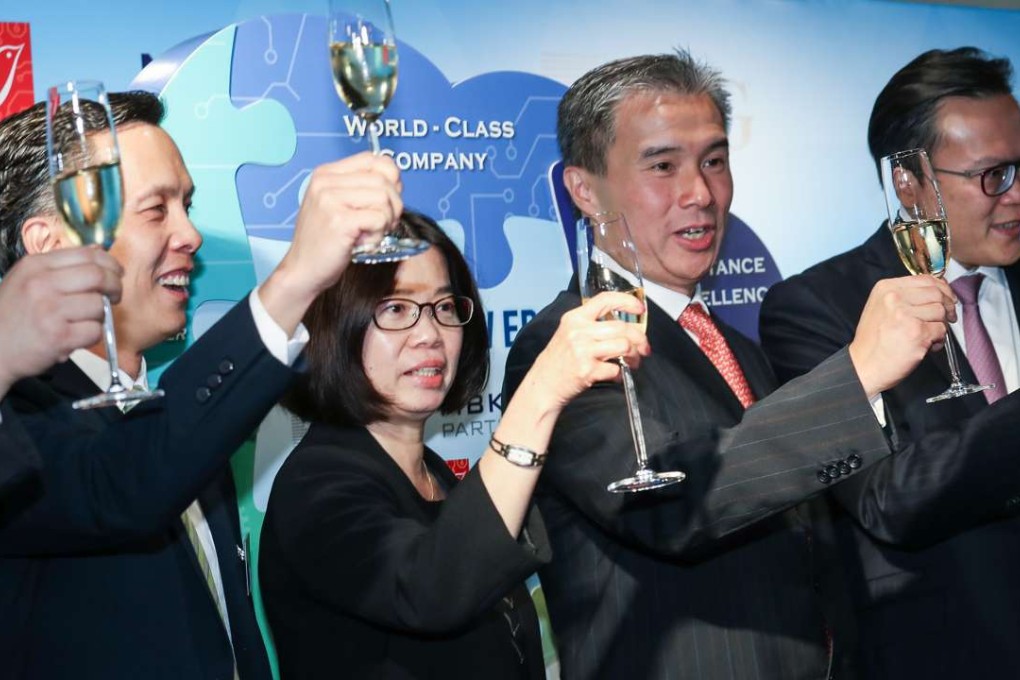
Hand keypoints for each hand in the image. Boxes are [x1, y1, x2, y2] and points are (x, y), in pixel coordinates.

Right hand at [0, 248, 122, 395]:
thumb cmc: (14, 316)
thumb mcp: (27, 280)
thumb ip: (62, 266)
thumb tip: (99, 250)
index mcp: (36, 265)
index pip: (87, 254)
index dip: (110, 264)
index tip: (117, 273)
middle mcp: (41, 284)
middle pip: (98, 276)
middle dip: (115, 287)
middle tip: (114, 297)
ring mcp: (49, 310)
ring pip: (99, 305)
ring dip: (101, 315)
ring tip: (85, 321)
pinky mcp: (58, 336)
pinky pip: (95, 330)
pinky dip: (92, 336)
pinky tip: (77, 337)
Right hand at [259, 152, 402, 333]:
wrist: (303, 270)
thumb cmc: (325, 241)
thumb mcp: (336, 205)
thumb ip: (360, 189)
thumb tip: (396, 180)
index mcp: (326, 174)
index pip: (372, 159)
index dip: (391, 176)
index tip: (388, 198)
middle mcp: (326, 182)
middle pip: (383, 179)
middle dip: (394, 204)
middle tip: (384, 223)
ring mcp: (330, 200)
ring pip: (384, 198)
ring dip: (386, 220)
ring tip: (370, 233)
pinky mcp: (339, 220)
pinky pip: (379, 218)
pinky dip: (378, 234)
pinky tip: (364, 242)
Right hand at [524, 292, 650, 411]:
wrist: (543, 385)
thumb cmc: (558, 360)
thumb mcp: (568, 333)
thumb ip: (591, 325)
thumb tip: (625, 327)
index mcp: (575, 318)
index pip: (605, 300)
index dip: (627, 302)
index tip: (640, 309)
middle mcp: (578, 331)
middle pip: (621, 327)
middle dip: (640, 338)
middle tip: (644, 348)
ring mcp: (583, 351)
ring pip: (624, 346)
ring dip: (634, 356)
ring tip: (633, 362)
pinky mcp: (587, 370)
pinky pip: (616, 369)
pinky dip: (620, 373)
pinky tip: (615, 375)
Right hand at [849, 275, 955, 396]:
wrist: (864, 366)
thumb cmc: (874, 341)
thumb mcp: (882, 308)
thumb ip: (905, 297)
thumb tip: (937, 291)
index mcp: (886, 288)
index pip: (925, 279)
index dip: (942, 289)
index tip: (946, 298)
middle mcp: (894, 297)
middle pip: (936, 293)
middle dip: (947, 306)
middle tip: (947, 318)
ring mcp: (905, 314)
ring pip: (940, 311)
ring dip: (941, 325)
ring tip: (929, 336)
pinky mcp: (916, 332)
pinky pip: (941, 330)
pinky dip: (939, 340)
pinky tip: (927, 345)